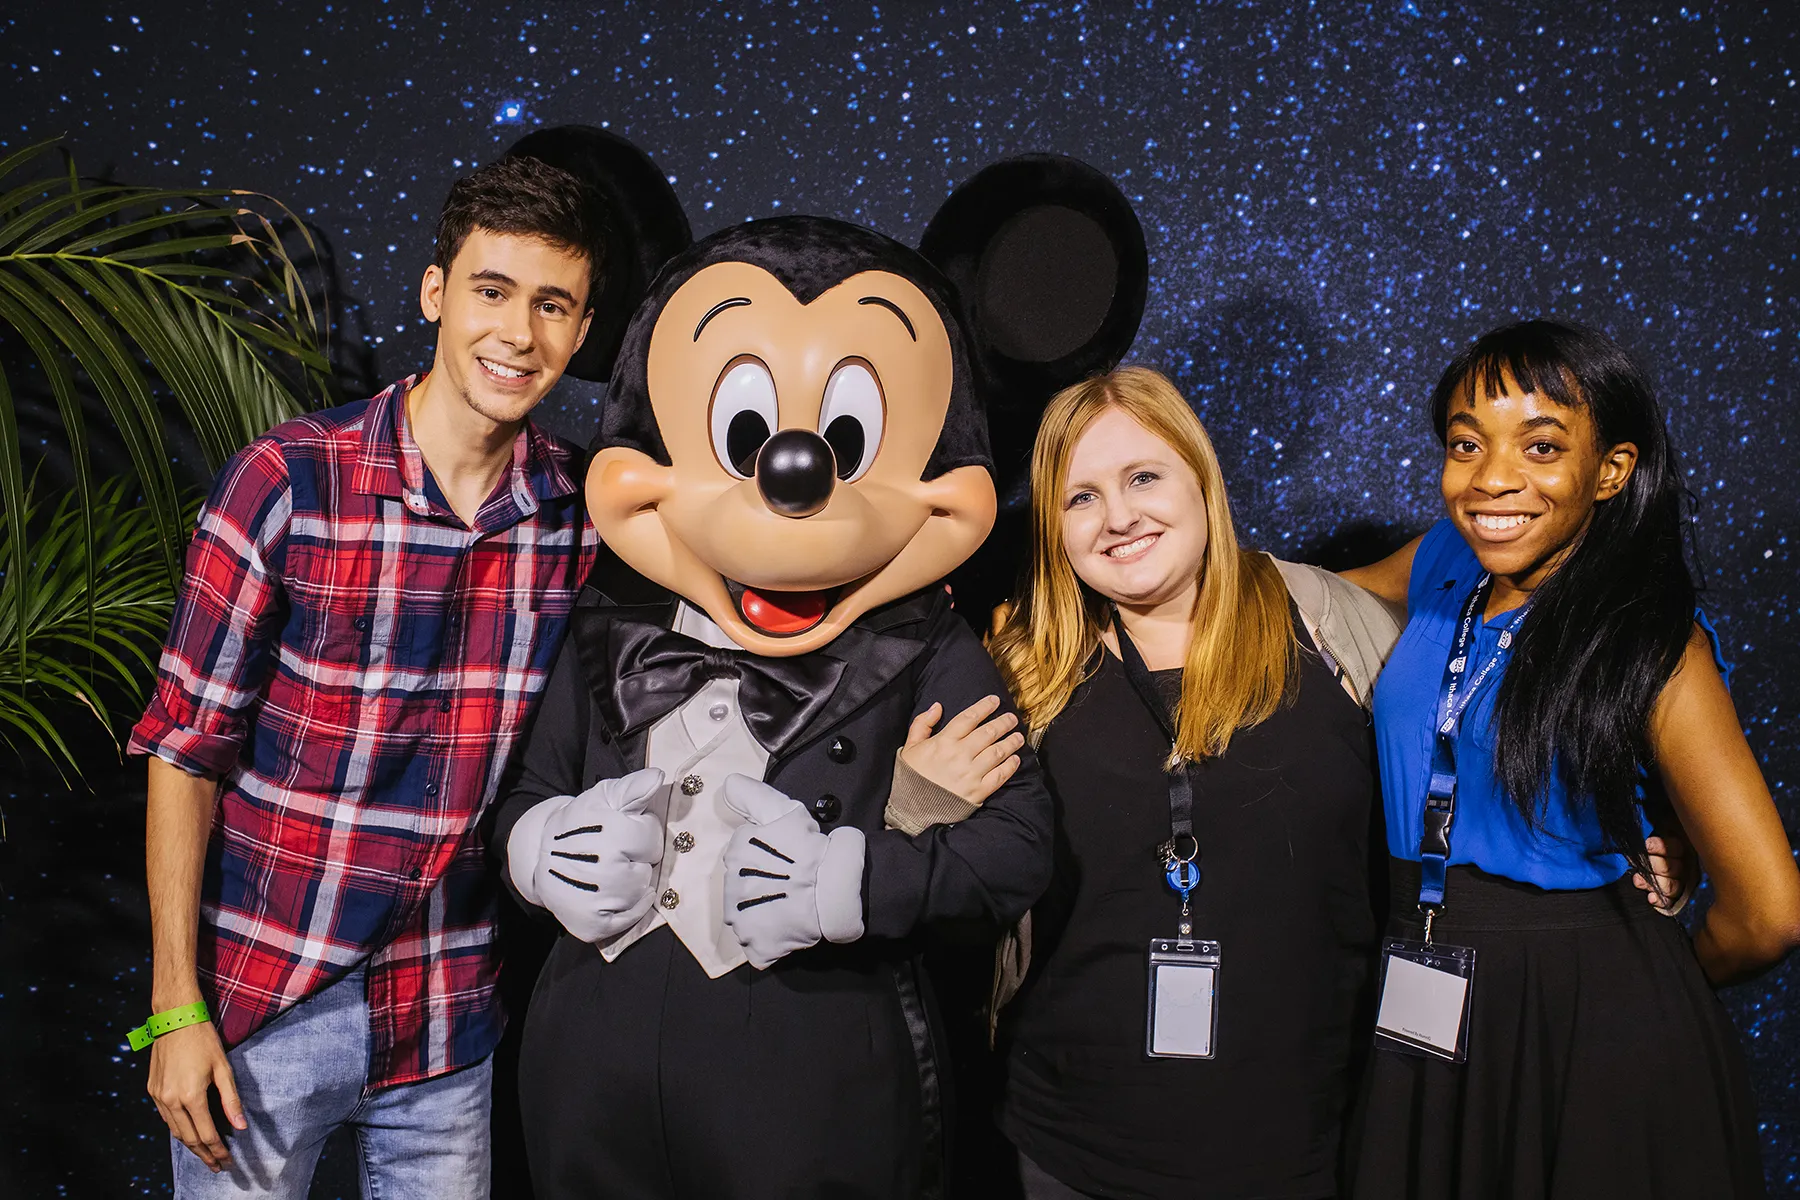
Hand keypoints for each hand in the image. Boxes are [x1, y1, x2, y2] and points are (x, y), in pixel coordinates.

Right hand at [147, 1019, 244, 1171]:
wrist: (175, 1020)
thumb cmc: (204, 1040)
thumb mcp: (224, 1068)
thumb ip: (231, 1100)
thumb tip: (241, 1126)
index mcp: (191, 1096)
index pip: (206, 1134)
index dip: (218, 1151)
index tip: (228, 1162)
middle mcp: (171, 1100)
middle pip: (189, 1138)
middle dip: (204, 1155)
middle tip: (217, 1166)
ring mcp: (159, 1096)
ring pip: (175, 1131)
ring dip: (190, 1145)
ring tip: (205, 1154)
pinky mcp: (152, 1090)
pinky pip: (165, 1118)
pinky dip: (178, 1129)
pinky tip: (188, 1132)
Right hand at [507, 769, 665, 942]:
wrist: (540, 854)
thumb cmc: (580, 824)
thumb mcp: (603, 797)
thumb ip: (633, 788)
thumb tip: (656, 776)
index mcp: (611, 834)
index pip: (652, 841)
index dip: (641, 835)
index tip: (624, 832)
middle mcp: (604, 869)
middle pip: (648, 870)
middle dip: (637, 859)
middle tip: (615, 853)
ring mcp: (597, 900)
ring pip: (640, 893)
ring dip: (632, 882)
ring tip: (611, 871)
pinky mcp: (591, 925)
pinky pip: (628, 920)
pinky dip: (630, 909)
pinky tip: (619, 893)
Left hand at [721, 775, 865, 968]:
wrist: (839, 888)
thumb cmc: (813, 848)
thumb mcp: (785, 812)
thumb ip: (753, 796)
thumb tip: (728, 783)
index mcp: (735, 854)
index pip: (742, 858)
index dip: (765, 860)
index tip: (785, 861)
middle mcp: (730, 887)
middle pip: (741, 888)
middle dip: (761, 887)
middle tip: (790, 884)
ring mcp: (741, 920)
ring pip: (746, 916)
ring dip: (763, 913)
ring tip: (789, 907)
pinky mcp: (755, 945)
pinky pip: (756, 946)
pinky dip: (769, 940)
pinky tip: (787, 928)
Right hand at [900, 695, 1023, 804]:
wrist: (912, 811)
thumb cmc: (911, 777)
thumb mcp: (909, 747)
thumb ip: (922, 724)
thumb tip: (937, 706)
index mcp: (943, 742)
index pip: (969, 718)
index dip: (984, 707)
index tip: (995, 700)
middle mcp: (960, 755)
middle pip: (988, 733)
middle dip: (1003, 722)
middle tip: (1012, 718)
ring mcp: (970, 774)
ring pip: (997, 752)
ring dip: (1011, 742)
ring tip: (1018, 736)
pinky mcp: (978, 792)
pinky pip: (999, 775)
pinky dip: (1010, 766)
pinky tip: (1015, 759)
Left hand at [1634, 833, 1696, 915]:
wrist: (1648, 864)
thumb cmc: (1650, 850)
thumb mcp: (1654, 838)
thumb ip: (1652, 839)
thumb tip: (1642, 840)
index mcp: (1681, 849)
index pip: (1675, 847)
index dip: (1659, 846)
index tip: (1647, 845)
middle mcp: (1684, 868)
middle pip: (1672, 868)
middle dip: (1654, 865)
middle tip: (1643, 863)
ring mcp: (1680, 884)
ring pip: (1671, 886)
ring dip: (1653, 883)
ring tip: (1638, 879)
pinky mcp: (1673, 899)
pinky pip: (1669, 902)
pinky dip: (1659, 900)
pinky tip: (1651, 897)